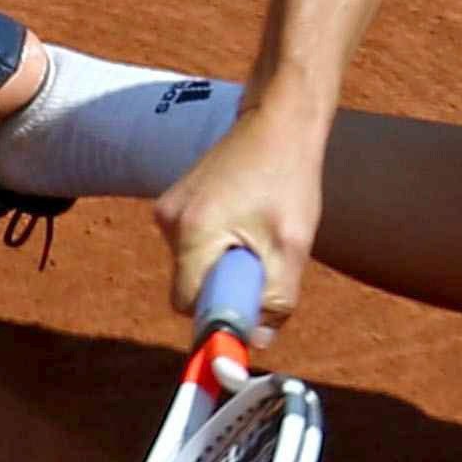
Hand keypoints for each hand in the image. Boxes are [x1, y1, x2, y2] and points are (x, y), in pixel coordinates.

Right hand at [154, 103, 327, 338]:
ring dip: (226, 263)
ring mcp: (169, 209)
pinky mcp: (177, 202)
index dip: (219, 316)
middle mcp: (169, 221)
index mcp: (192, 232)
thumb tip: (256, 340)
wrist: (279, 121)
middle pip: (191, 286)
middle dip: (227, 286)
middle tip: (264, 261)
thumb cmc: (288, 177)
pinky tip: (248, 219)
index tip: (247, 315)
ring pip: (195, 265)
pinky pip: (196, 244)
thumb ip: (275, 300)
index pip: (188, 305)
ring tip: (259, 230)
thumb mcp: (292, 246)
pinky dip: (222, 244)